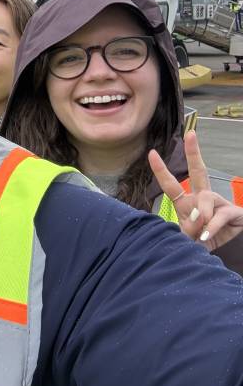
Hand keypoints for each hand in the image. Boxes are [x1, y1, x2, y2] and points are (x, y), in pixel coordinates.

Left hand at [148, 131, 242, 250]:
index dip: (160, 170)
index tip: (151, 153)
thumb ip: (185, 229)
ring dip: (201, 217)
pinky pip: (218, 215)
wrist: (225, 251)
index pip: (170, 184)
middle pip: (197, 170)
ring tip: (201, 233)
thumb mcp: (187, 238)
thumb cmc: (203, 241)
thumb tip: (194, 220)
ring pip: (205, 198)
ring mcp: (218, 202)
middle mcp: (201, 197)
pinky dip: (211, 227)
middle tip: (190, 134)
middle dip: (193, 152)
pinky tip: (207, 236)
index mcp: (186, 202)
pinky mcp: (232, 210)